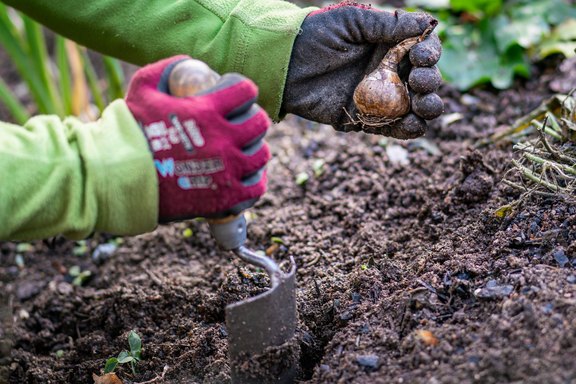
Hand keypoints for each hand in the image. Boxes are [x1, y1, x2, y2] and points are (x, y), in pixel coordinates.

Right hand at [126, 56, 270, 221]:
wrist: (120, 178)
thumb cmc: (130, 132)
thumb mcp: (143, 88)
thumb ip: (166, 69)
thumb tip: (188, 63)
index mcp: (208, 111)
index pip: (246, 91)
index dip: (244, 90)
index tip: (239, 96)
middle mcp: (224, 140)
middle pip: (259, 123)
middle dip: (253, 119)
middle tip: (242, 124)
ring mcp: (228, 170)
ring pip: (261, 154)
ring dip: (255, 149)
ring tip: (244, 151)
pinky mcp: (226, 197)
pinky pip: (256, 187)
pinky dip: (254, 180)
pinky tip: (245, 176)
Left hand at [281, 2, 442, 138]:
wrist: (286, 67)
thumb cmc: (316, 36)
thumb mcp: (350, 22)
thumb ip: (386, 25)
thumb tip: (425, 24)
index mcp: (389, 45)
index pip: (423, 49)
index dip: (429, 53)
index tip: (420, 56)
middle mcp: (389, 71)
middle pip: (425, 79)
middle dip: (430, 81)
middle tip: (417, 80)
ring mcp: (380, 97)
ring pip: (417, 106)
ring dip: (428, 106)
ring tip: (421, 103)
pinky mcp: (367, 119)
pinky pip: (395, 127)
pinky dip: (409, 128)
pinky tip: (412, 123)